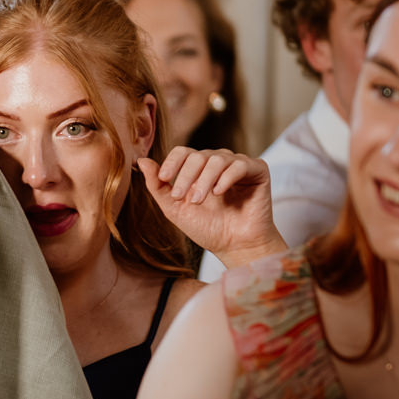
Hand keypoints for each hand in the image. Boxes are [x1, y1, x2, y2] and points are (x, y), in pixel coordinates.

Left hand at [138, 146, 285, 266]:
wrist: (234, 245)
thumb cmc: (207, 228)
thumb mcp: (174, 208)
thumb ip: (157, 186)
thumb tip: (141, 161)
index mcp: (198, 168)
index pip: (183, 152)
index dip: (172, 162)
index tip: (165, 179)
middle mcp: (218, 162)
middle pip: (198, 155)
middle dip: (186, 176)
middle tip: (182, 198)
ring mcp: (238, 165)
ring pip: (217, 159)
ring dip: (204, 180)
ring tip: (199, 200)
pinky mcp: (258, 171)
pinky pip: (240, 164)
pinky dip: (227, 178)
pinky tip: (219, 193)